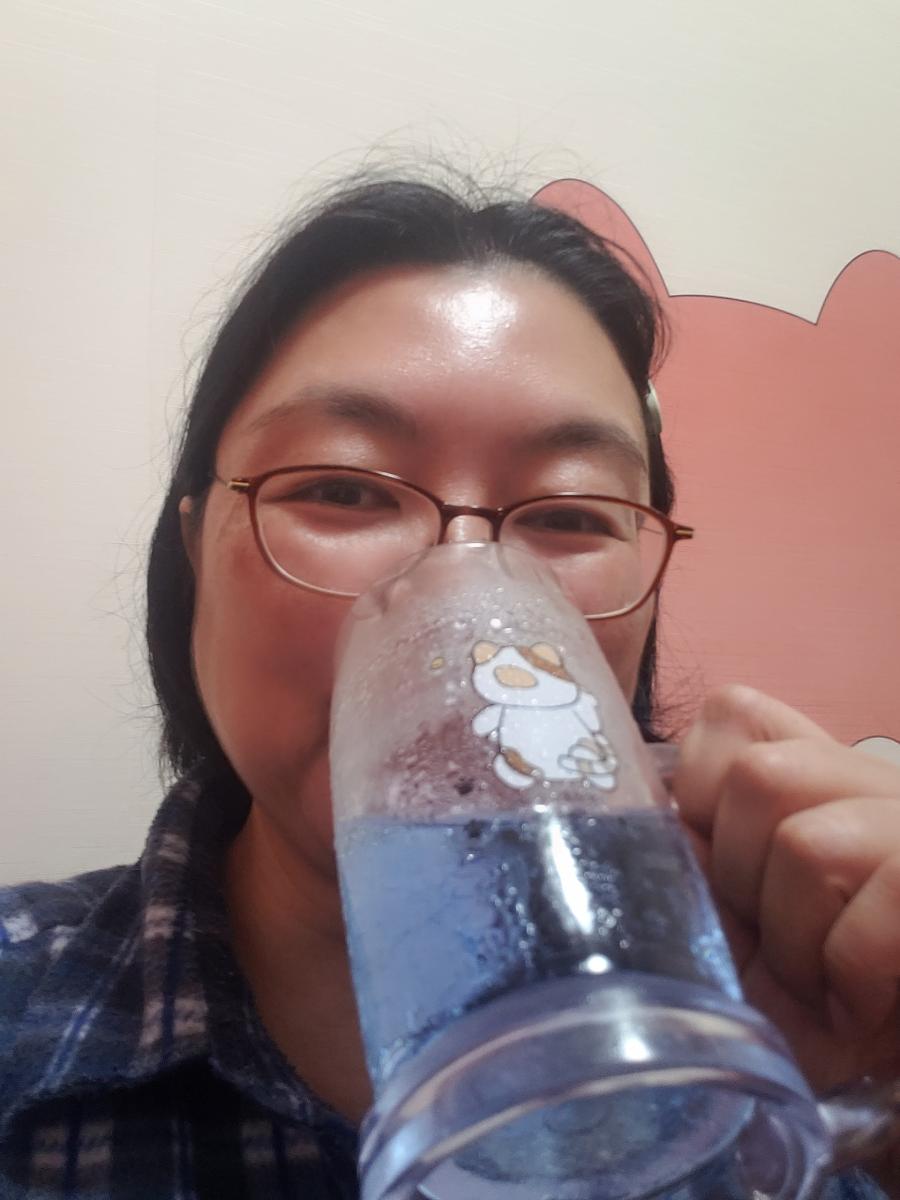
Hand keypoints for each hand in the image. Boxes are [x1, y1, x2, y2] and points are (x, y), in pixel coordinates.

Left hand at [673, 684, 899, 1100]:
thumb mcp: (737, 929)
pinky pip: (866, 926)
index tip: (722, 875)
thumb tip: (645, 817)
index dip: (703, 796)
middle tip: (779, 945)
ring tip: (820, 984)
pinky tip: (862, 1008)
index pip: (734, 714)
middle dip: (744, 880)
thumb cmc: (812, 1008)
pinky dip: (848, 980)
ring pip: (807, 845)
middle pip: (759, 777)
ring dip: (796, 942)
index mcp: (820, 773)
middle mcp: (878, 782)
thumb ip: (695, 859)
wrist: (889, 1087)